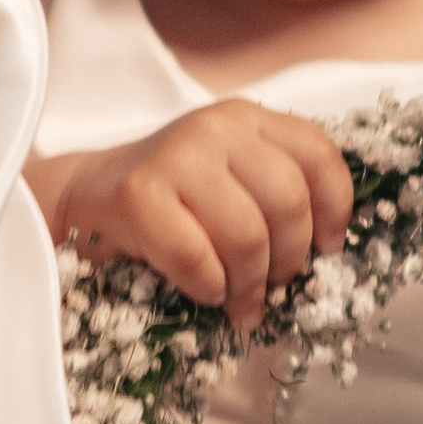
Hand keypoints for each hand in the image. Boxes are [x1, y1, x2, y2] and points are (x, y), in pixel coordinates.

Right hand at [30, 101, 353, 331]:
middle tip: (276, 285)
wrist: (87, 194)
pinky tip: (206, 293)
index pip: (317, 155)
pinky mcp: (138, 195)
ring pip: (246, 235)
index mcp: (248, 119)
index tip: (326, 249)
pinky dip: (209, 287)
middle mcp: (216, 128)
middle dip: (290, 258)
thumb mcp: (231, 176)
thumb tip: (326, 252)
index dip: (335, 209)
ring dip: (250, 285)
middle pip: (288, 201)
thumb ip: (275, 193)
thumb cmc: (173, 198)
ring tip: (242, 303)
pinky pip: (196, 257)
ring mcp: (175, 157)